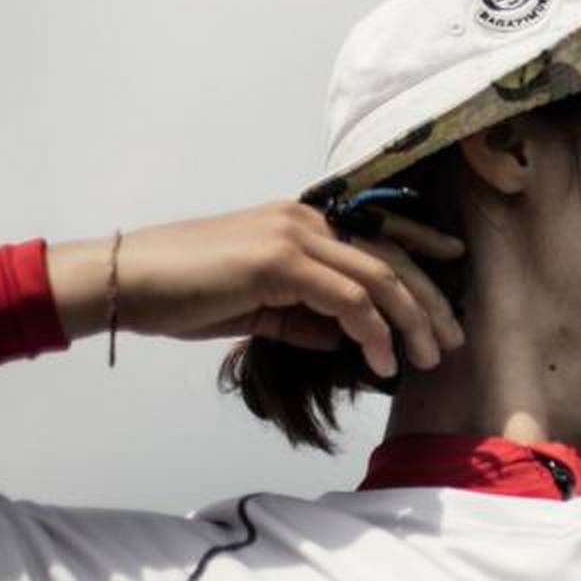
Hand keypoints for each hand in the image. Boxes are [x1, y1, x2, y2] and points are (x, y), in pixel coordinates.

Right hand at [45, 202, 465, 379]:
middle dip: (429, 299)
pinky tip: (383, 362)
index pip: (377, 230)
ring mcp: (294, 236)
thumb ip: (301, 316)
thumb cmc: (182, 294)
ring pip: (379, 276)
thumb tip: (343, 335)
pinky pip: (348, 299)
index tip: (455, 266)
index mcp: (300, 222)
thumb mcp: (255, 307)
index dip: (422, 246)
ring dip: (412, 321)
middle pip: (390, 254)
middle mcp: (304, 219)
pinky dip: (373, 332)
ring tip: (429, 357)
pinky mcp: (281, 261)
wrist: (125, 282)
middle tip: (452, 338)